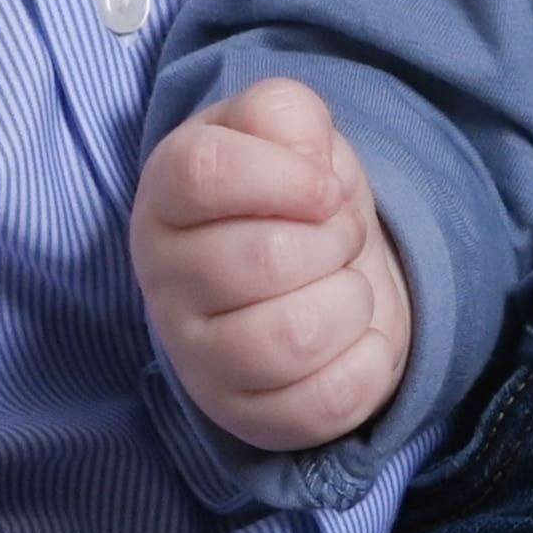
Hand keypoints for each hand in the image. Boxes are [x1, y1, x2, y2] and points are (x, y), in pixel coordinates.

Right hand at [133, 76, 415, 449]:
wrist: (319, 271)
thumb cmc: (291, 194)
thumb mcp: (285, 131)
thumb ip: (286, 115)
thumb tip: (307, 162)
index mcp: (164, 198)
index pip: (203, 172)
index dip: (286, 175)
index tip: (324, 185)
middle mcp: (165, 282)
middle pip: (265, 258)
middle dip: (333, 237)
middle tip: (336, 235)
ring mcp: (200, 360)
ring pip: (295, 336)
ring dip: (350, 299)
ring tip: (343, 284)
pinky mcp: (248, 417)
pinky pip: (328, 398)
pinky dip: (368, 357)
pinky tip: (353, 336)